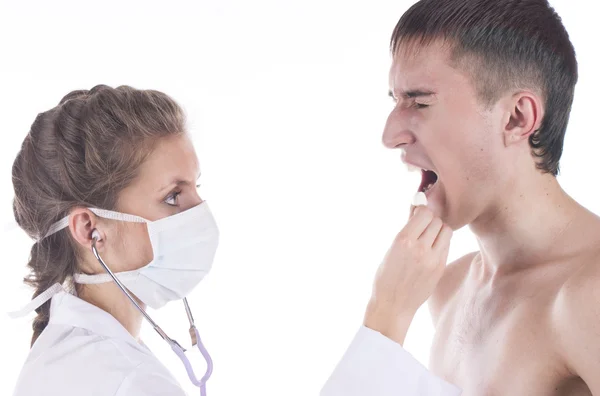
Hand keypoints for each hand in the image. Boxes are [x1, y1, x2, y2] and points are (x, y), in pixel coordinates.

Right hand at [363, 205, 451, 344]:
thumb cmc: (387, 276)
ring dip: (438, 231)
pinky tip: (431, 250)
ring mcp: (432, 259)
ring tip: (428, 238)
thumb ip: (407, 228)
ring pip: (446, 231)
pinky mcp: (440, 268)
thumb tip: (416, 206)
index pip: (424, 213)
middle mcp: (419, 248)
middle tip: (422, 228)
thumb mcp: (391, 249)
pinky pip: (446, 245)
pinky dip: (440, 243)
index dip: (422, 212)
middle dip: (430, 221)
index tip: (417, 217)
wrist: (393, 305)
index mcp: (403, 241)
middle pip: (436, 221)